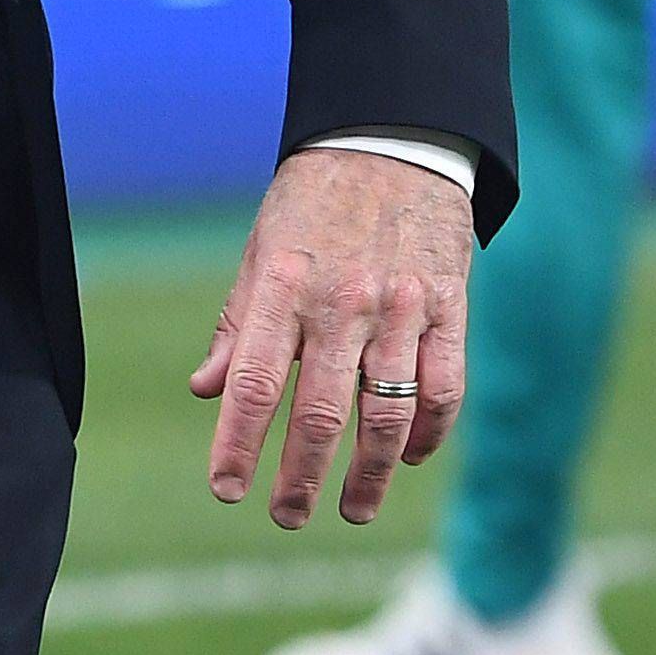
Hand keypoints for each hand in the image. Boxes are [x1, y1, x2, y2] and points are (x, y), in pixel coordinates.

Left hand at [190, 146, 473, 529]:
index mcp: (283, 286)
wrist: (393, 139)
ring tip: (352, 509)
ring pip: (387, 414)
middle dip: (300, 477)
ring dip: (369, 475)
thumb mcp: (262, 250)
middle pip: (319, 413)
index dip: (237, 442)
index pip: (253, 381)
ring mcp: (402, 307)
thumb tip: (204, 389)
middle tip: (285, 515)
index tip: (226, 489)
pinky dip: (427, 434)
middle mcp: (342, 302)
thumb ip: (236, 323)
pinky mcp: (450, 307)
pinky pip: (443, 389)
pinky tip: (409, 458)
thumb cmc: (314, 201)